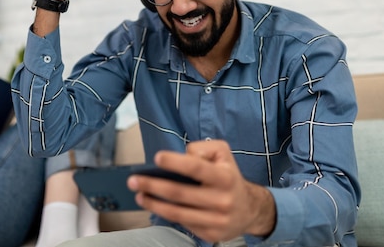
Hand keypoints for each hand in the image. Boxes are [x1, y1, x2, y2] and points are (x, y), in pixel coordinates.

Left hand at [127, 140, 275, 242]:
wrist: (250, 209)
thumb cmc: (229, 177)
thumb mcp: (222, 154)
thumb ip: (202, 148)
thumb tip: (180, 156)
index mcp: (225, 177)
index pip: (196, 168)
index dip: (175, 162)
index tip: (156, 158)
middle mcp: (222, 200)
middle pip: (180, 193)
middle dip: (152, 186)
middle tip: (134, 181)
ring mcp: (216, 220)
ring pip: (177, 212)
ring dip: (153, 203)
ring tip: (139, 195)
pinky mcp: (211, 234)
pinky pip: (183, 223)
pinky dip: (165, 214)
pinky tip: (155, 205)